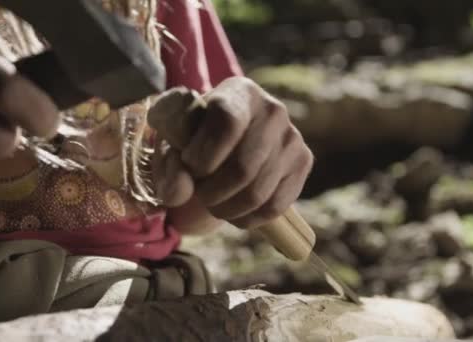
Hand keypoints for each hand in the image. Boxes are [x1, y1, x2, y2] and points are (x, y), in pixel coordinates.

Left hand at [151, 77, 313, 228]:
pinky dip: (247, 218)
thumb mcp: (173, 149)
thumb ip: (169, 169)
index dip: (204, 155)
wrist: (221, 146)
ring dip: (226, 208)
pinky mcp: (303, 163)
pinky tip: (233, 209)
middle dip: (212, 192)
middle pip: (243, 168)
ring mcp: (292, 137)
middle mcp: (273, 110)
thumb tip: (179, 192)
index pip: (227, 123)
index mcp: (239, 92)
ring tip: (213, 200)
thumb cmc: (193, 142)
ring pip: (257, 193)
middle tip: (199, 192)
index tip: (190, 165)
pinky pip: (275, 206)